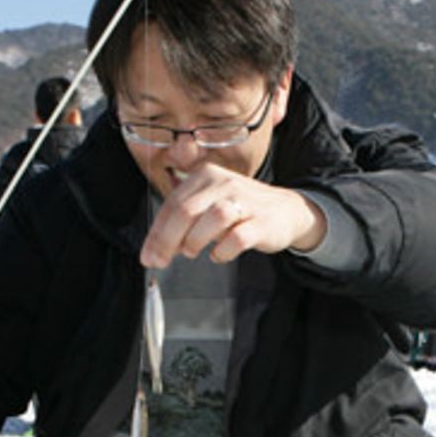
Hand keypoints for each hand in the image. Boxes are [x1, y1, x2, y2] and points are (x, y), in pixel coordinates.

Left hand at [140, 165, 324, 268]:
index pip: (173, 204)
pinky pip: (238, 238)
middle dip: (168, 240)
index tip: (148, 256)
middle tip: (161, 261)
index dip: (157, 233)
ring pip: (212, 218)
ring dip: (196, 240)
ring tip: (194, 251)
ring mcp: (245, 201)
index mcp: (205, 176)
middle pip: (187, 210)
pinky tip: (219, 254)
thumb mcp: (209, 205)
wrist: (286, 210)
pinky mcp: (262, 221)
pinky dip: (223, 251)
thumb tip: (156, 248)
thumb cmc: (241, 209)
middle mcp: (224, 183)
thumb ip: (183, 221)